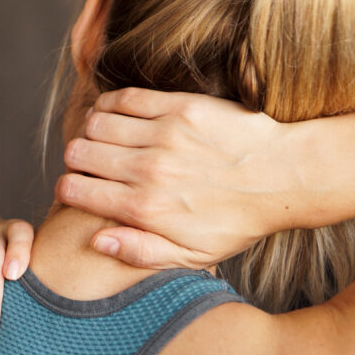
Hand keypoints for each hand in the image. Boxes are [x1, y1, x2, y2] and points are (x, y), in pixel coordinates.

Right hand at [56, 88, 293, 267]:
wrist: (286, 178)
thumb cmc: (237, 221)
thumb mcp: (192, 256)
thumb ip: (139, 252)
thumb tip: (95, 241)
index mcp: (144, 210)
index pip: (74, 190)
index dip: (68, 188)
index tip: (79, 188)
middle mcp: (148, 171)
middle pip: (77, 153)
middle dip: (76, 159)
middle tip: (90, 163)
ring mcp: (164, 136)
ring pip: (95, 123)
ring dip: (92, 131)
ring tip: (104, 139)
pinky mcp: (180, 107)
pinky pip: (124, 98)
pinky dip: (110, 104)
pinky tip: (116, 114)